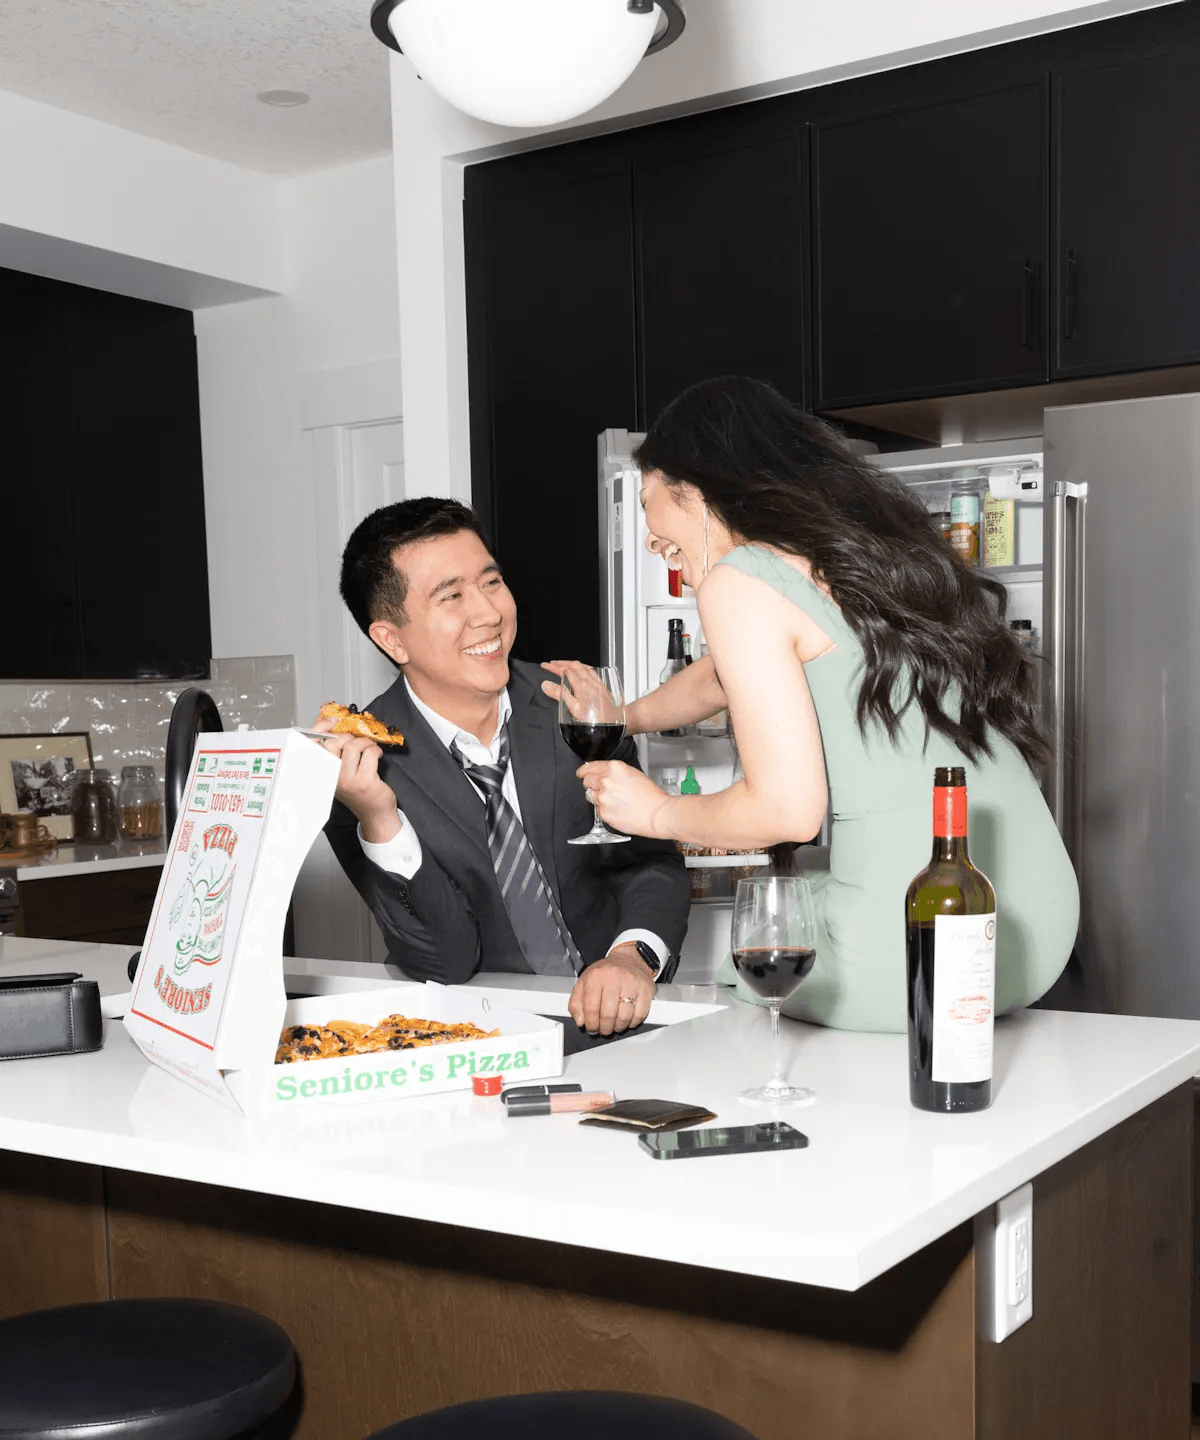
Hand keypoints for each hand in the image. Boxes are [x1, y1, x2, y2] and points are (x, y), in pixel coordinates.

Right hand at [310, 714, 398, 841]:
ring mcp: (346, 780)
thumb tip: (330, 720)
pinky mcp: (363, 781)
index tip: (332, 720)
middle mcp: (331, 776)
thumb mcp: (341, 769)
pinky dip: (376, 750)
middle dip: (349, 736)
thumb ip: (335, 748)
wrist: (375, 812)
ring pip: (352, 745)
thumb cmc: (359, 789)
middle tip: (359, 742)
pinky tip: (377, 756)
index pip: (312, 744)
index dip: (320, 727)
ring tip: (370, 749)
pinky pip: (369, 752)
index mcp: (323, 771)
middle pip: (333, 742)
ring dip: (365, 742)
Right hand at [540, 660, 613, 717]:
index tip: (545, 666)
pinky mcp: (602, 685)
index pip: (564, 671)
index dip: (553, 667)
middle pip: (573, 666)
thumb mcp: (573, 708)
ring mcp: (597, 682)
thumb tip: (547, 685)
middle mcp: (590, 681)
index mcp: (581, 685)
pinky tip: (583, 670)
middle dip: (561, 663)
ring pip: (583, 666)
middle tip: (552, 663)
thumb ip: (560, 694)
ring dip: (572, 663)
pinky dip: (584, 667)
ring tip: (564, 664)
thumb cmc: (595, 718)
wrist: (615, 721)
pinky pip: (592, 671)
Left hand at [568, 943, 654, 1034]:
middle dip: (605, 1028)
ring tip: (614, 1026)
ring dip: (618, 1027)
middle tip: (603, 1030)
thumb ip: (576, 1003)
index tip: (592, 1028)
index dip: (591, 1024)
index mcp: (596, 976)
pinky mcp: (646, 989)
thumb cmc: (606, 973)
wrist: (629, 959)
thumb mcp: (585, 982)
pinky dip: (632, 1023)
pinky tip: (627, 1020)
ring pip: (624, 1017)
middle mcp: (614, 977)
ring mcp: (632, 983)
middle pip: (608, 1015)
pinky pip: (640, 1014)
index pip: (591, 1008)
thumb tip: (580, 1020)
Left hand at [576, 759, 671, 838]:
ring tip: (614, 801)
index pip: (590, 767)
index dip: (584, 770)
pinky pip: (598, 810)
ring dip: (598, 797)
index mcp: (614, 768)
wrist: (658, 814)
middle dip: (591, 784)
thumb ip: (616, 772)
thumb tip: (604, 775)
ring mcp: (603, 798)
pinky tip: (617, 809)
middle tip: (602, 789)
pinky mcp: (603, 813)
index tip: (581, 772)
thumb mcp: (634, 774)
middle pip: (586, 781)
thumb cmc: (651, 796)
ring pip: (590, 796)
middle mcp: (606, 781)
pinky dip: (605, 810)